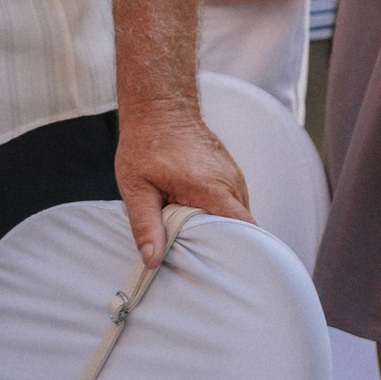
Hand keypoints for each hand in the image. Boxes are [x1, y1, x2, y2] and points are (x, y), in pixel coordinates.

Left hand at [114, 107, 250, 265]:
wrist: (159, 108)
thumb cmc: (145, 145)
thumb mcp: (136, 188)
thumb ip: (145, 225)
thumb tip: (152, 260)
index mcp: (212, 190)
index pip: (244, 232)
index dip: (240, 255)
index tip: (227, 271)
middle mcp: (231, 183)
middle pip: (242, 229)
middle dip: (226, 245)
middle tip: (203, 259)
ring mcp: (235, 177)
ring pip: (238, 217)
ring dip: (220, 227)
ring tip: (196, 235)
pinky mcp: (231, 174)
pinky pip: (233, 203)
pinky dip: (219, 214)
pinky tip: (197, 216)